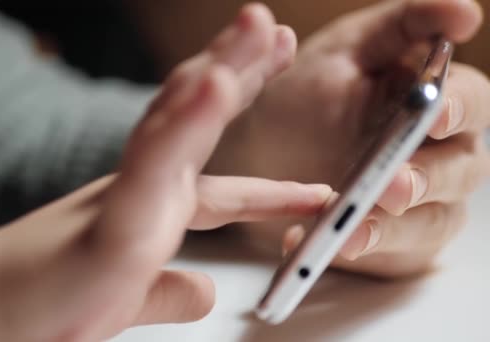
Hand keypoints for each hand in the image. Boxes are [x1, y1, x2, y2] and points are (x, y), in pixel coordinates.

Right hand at [0, 5, 329, 340]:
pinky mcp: (114, 211)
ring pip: (182, 119)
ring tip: (260, 29)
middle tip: (276, 36)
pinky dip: (187, 121)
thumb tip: (204, 291)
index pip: (225, 189)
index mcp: (154, 209)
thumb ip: (170, 292)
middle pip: (202, 120)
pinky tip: (215, 84)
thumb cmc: (49, 305)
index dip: (272, 188)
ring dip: (223, 68)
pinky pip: (156, 158)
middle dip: (243, 73)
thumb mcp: (130, 299)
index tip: (313, 190)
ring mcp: (130, 192)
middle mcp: (145, 188)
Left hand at [208, 0, 489, 276]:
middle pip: (460, 169)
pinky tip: (314, 243)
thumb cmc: (305, 94)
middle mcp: (435, 153)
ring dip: (391, 227)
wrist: (256, 151)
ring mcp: (416, 203)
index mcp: (431, 100)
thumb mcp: (345, 49)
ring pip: (428, 221)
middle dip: (426, 179)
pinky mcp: (391, 242)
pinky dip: (351, 249)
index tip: (431, 115)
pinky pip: (383, 253)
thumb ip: (403, 25)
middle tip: (392, 186)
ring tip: (347, 230)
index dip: (458, 108)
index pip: (470, 101)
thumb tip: (466, 12)